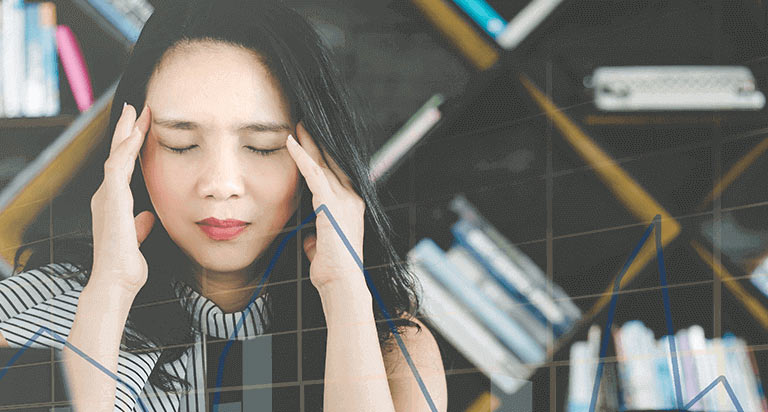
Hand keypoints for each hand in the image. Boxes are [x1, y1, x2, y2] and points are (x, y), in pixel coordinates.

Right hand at [90, 102, 154, 293]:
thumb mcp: (137, 238)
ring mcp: (107, 197)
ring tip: (136, 111)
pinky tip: (136, 134)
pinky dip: (126, 149)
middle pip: (117, 155)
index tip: (143, 126)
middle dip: (126, 130)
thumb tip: (148, 216)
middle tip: (136, 108)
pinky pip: (117, 168)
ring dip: (126, 132)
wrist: (117, 281)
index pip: (123, 167)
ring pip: (115, 155)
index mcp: (113, 202)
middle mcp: (106, 196)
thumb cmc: (127, 265)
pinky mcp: (111, 201)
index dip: (132, 146)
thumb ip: (141, 224)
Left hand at [285, 122, 366, 292]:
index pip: (336, 175)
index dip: (324, 158)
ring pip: (323, 163)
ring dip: (309, 143)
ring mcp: (344, 199)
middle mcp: (352, 198)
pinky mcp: (331, 203)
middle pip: (332, 163)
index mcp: (352, 207)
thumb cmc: (332, 272)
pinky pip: (313, 173)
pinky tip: (290, 142)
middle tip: (305, 124)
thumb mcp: (323, 249)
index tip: (311, 144)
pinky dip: (301, 156)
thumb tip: (310, 237)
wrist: (342, 283)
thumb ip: (318, 238)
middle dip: (318, 143)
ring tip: (298, 125)